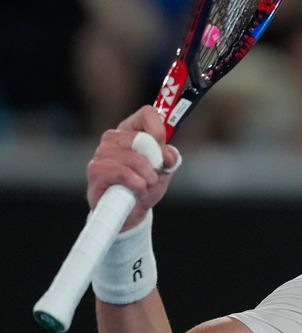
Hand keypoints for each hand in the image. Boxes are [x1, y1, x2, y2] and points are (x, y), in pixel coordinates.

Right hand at [87, 105, 180, 230]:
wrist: (129, 213)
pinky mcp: (96, 170)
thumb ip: (169, 158)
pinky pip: (124, 173)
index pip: (147, 113)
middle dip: (156, 162)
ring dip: (148, 178)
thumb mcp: (164, 171)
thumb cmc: (145, 187)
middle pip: (143, 139)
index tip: (162, 150)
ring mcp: (102, 152)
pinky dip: (138, 185)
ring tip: (146, 186)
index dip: (159, 131)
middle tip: (155, 176)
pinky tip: (138, 192)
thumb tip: (167, 154)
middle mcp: (113, 137)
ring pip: (136, 159)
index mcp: (131, 131)